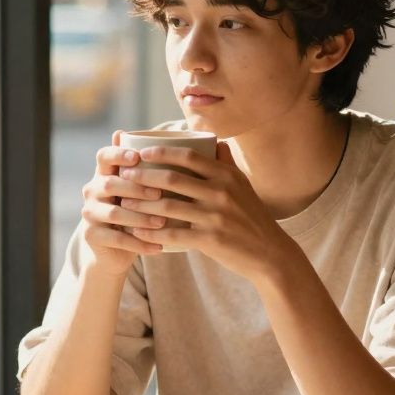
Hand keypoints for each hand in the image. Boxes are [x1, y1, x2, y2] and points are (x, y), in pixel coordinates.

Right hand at [79, 130, 166, 276]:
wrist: (115, 248)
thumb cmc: (137, 211)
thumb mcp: (143, 189)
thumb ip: (155, 170)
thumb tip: (190, 145)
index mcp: (104, 173)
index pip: (104, 156)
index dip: (118, 154)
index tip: (138, 157)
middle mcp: (93, 190)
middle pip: (109, 184)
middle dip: (136, 188)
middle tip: (160, 193)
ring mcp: (90, 213)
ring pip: (114, 213)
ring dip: (140, 217)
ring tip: (162, 222)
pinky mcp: (91, 235)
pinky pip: (116, 239)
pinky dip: (139, 244)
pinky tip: (159, 247)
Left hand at [117, 141, 299, 281]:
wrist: (270, 253)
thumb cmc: (252, 217)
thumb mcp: (244, 186)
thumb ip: (227, 164)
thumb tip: (216, 141)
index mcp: (227, 175)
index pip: (189, 156)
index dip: (162, 152)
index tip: (142, 153)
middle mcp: (221, 192)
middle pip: (172, 179)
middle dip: (143, 176)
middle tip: (125, 177)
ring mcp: (215, 216)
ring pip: (168, 206)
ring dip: (142, 204)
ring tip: (125, 203)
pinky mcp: (211, 240)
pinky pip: (173, 234)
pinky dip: (152, 233)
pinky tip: (137, 232)